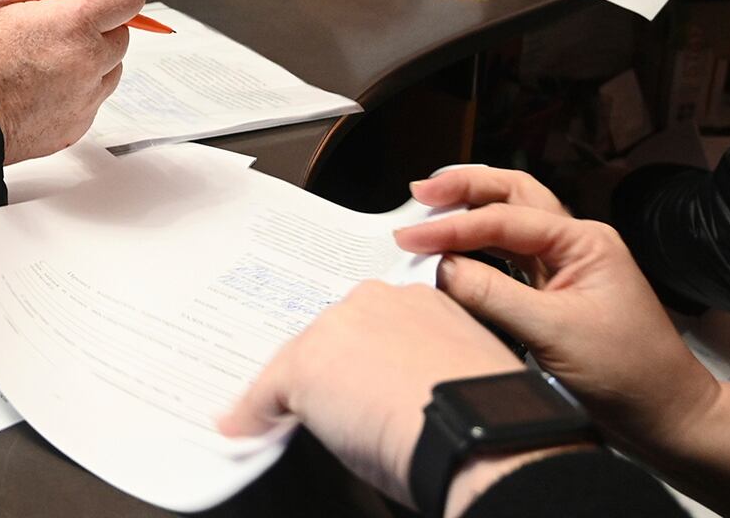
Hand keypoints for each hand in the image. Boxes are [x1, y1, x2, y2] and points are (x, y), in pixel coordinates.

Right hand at [0, 0, 144, 163]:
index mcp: (74, 24)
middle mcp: (88, 64)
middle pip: (122, 32)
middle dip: (99, 22)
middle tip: (57, 22)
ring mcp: (85, 101)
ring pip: (110, 69)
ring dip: (91, 57)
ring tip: (42, 57)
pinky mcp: (75, 128)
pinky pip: (91, 100)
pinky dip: (76, 89)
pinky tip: (38, 85)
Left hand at [218, 281, 549, 516]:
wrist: (477, 429)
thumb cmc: (486, 411)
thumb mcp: (462, 368)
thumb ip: (429, 361)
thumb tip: (409, 389)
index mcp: (419, 300)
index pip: (372, 323)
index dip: (362, 354)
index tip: (359, 371)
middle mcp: (372, 302)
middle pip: (333, 334)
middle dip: (331, 366)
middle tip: (334, 398)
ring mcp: (335, 330)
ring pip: (302, 359)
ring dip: (298, 388)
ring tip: (290, 416)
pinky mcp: (305, 366)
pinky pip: (266, 393)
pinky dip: (252, 413)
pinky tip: (243, 427)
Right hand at [395, 167, 715, 454]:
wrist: (667, 416)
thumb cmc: (630, 374)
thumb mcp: (555, 332)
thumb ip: (493, 295)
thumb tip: (442, 268)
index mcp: (584, 241)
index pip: (505, 220)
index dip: (452, 227)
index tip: (410, 237)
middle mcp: (576, 244)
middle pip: (513, 194)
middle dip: (465, 187)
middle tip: (420, 192)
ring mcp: (566, 267)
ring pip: (511, 220)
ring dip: (471, 210)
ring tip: (430, 208)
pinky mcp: (556, 293)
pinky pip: (510, 256)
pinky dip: (478, 247)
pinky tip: (455, 251)